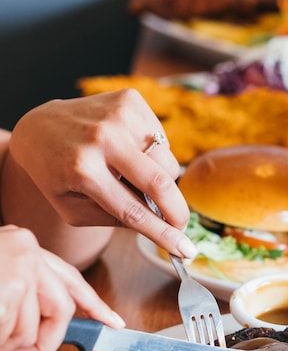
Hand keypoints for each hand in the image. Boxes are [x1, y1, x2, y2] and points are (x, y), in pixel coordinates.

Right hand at [0, 226, 124, 350]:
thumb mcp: (1, 283)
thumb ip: (26, 298)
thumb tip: (52, 327)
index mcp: (20, 247)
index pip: (70, 279)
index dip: (94, 305)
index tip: (113, 323)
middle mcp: (24, 250)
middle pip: (61, 309)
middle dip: (39, 340)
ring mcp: (17, 268)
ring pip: (32, 330)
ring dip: (4, 345)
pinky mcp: (9, 290)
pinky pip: (13, 337)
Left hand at [8, 90, 195, 257]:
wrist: (39, 126)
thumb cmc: (56, 172)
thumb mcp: (72, 207)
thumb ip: (113, 218)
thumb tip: (160, 226)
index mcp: (81, 169)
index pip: (133, 210)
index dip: (163, 234)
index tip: (185, 250)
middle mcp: (102, 138)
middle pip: (159, 182)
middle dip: (177, 211)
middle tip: (181, 225)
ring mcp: (119, 115)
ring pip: (167, 162)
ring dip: (160, 179)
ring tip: (133, 176)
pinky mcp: (131, 100)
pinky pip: (163, 140)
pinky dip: (153, 153)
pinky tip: (130, 151)